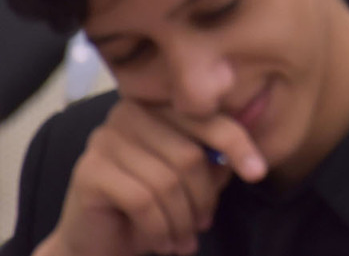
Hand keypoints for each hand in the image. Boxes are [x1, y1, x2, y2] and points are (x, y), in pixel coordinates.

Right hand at [35, 99, 266, 255]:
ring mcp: (105, 139)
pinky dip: (159, 228)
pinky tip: (162, 243)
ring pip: (167, 181)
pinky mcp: (90, 170)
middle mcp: (128, 113)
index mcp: (157, 106)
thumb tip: (247, 158)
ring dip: (182, 220)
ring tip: (183, 241)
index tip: (258, 173)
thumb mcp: (191, 181)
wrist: (95, 244)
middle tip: (202, 226)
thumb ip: (215, 163)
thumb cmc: (149, 209)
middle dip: (203, 199)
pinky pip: (142, 200)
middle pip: (189, 154)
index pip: (206, 117)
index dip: (236, 145)